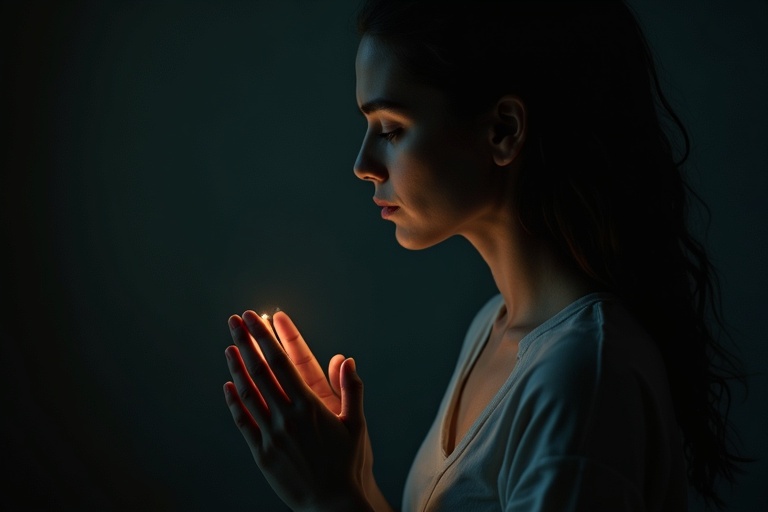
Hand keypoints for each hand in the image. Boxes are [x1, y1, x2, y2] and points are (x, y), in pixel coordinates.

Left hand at [223, 310, 372, 511]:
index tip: (256, 318)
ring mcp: (272, 435)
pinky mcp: (262, 454)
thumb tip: (346, 360)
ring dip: (237, 368)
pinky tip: (227, 386)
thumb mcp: (356, 425)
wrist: (333, 504)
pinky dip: (233, 403)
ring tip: (229, 346)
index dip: (266, 337)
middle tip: (235, 320)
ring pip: (248, 394)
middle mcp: (287, 417)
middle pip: (260, 371)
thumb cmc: (349, 464)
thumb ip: (351, 390)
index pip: (282, 362)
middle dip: (246, 342)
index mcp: (309, 406)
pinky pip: (243, 423)